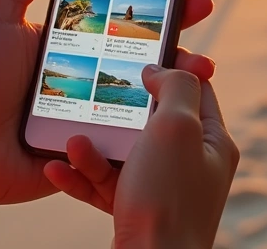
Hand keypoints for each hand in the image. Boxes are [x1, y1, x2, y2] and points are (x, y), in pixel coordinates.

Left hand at [0, 0, 217, 215]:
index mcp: (71, 39)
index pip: (122, 12)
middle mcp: (89, 73)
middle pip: (145, 51)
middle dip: (180, 30)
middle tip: (201, 9)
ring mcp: (95, 113)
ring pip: (148, 97)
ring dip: (180, 81)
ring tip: (199, 67)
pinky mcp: (94, 151)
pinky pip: (132, 141)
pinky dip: (157, 130)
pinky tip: (176, 114)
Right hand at [43, 67, 238, 247]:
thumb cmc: (168, 200)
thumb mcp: (177, 127)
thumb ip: (174, 87)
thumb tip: (160, 69)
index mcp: (211, 142)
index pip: (195, 89)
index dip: (168, 67)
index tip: (136, 53)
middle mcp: (192, 166)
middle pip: (150, 121)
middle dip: (115, 112)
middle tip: (90, 98)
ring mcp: (164, 191)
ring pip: (123, 155)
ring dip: (92, 147)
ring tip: (68, 143)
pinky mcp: (137, 213)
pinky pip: (105, 186)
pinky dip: (82, 177)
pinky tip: (54, 170)